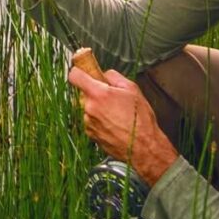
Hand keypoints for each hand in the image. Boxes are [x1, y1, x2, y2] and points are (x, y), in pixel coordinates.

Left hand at [68, 57, 178, 187]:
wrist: (143, 148)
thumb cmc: (141, 120)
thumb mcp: (133, 89)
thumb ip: (114, 77)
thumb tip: (105, 74)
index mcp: (98, 94)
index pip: (75, 76)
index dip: (79, 71)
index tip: (83, 70)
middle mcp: (89, 108)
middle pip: (82, 93)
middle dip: (93, 92)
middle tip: (110, 97)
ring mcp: (88, 123)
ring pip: (87, 108)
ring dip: (97, 108)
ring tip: (116, 113)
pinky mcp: (90, 134)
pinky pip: (90, 121)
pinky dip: (99, 120)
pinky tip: (114, 123)